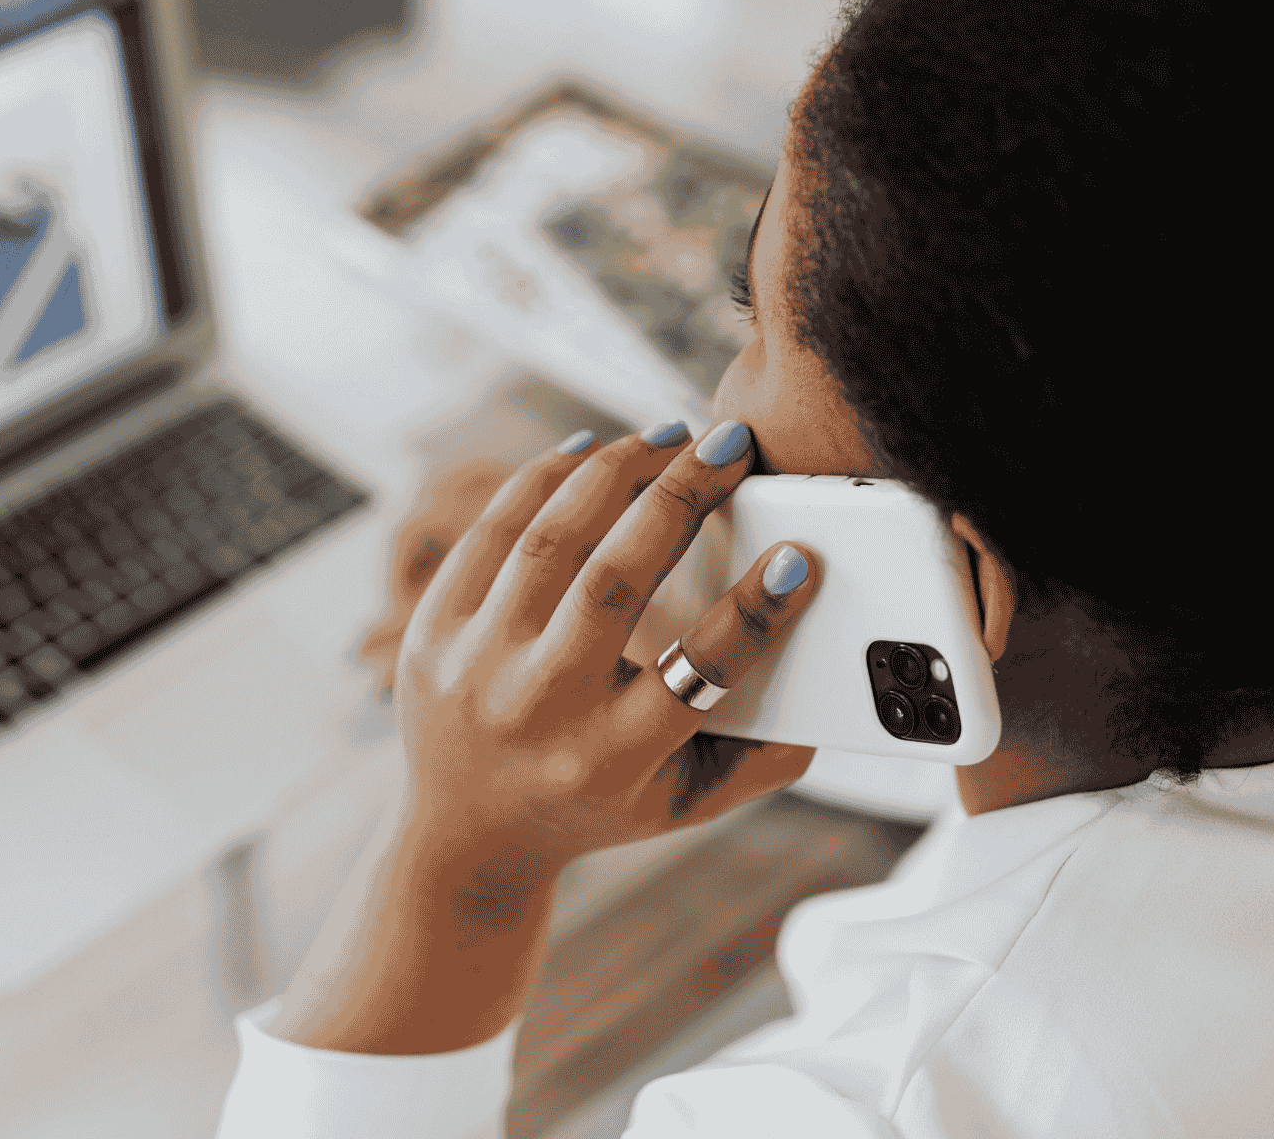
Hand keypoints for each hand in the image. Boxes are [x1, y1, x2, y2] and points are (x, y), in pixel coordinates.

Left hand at [273, 420, 818, 1053]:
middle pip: (614, 582)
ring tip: (670, 436)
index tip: (798, 556)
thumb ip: (764, 757)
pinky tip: (594, 452)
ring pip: (550, 539)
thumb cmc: (595, 804)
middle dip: (683, 499)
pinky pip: (494, 530)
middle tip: (731, 445)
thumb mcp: (684, 802)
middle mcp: (538, 709)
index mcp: (611, 758)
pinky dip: (546, 478)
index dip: (755, 610)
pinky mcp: (432, 628)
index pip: (696, 671)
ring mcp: (475, 665)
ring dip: (617, 470)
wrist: (468, 837)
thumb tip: (841, 687)